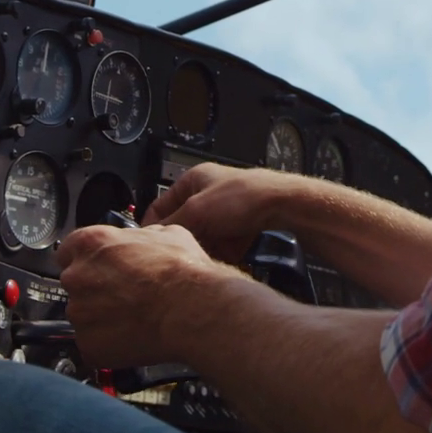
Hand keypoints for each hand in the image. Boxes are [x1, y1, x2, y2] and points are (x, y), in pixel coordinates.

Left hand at [55, 224, 241, 367]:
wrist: (192, 310)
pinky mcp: (87, 344)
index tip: (101, 267)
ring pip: (84, 314)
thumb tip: (142, 240)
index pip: (69, 250)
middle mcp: (78, 276)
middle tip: (125, 294)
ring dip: (102, 316)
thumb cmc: (182, 272)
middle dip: (96, 288)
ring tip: (134, 317)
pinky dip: (108, 343)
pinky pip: (93, 343)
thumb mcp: (166, 233)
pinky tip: (132, 336)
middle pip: (76, 282)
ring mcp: (79, 313)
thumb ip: (140, 236)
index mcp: (92, 243)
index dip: (88, 259)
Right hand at [143, 163, 304, 261]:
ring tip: (213, 250)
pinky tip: (229, 251)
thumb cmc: (240, 197)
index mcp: (191, 181)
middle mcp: (206, 194)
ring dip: (207, 247)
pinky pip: (222, 244)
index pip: (159, 206)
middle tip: (187, 251)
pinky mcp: (238, 225)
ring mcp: (224, 210)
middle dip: (187, 240)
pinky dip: (224, 250)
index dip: (154, 227)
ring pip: (203, 237)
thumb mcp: (196, 211)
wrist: (280, 205)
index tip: (152, 246)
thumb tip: (150, 239)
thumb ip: (170, 225)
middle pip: (184, 226)